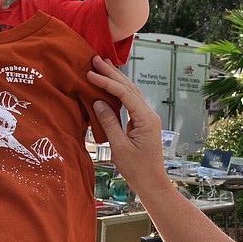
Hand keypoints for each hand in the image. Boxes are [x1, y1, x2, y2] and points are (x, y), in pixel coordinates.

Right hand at [86, 56, 166, 193]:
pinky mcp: (142, 122)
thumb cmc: (136, 169)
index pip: (124, 94)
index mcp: (145, 119)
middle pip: (130, 87)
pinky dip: (119, 89)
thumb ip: (109, 123)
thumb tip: (98, 102)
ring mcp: (147, 117)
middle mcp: (149, 114)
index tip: (91, 74)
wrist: (152, 182)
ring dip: (116, 78)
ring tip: (104, 64)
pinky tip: (111, 83)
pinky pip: (130, 100)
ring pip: (131, 91)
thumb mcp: (119, 147)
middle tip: (96, 58)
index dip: (107, 82)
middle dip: (112, 73)